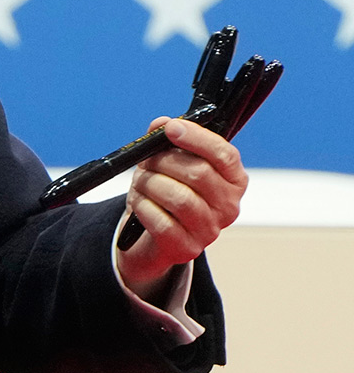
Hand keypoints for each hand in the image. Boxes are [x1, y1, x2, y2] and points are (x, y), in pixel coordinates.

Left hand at [116, 116, 246, 299]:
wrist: (152, 236)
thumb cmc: (166, 192)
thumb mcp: (167, 162)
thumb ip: (166, 140)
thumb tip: (161, 124)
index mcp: (233, 181)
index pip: (225, 155)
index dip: (197, 138)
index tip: (171, 128)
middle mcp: (228, 207)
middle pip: (198, 173)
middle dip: (164, 161)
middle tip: (146, 161)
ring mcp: (210, 231)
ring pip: (179, 197)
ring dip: (150, 184)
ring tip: (141, 182)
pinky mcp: (187, 248)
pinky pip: (162, 222)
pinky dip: (143, 206)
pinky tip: (139, 202)